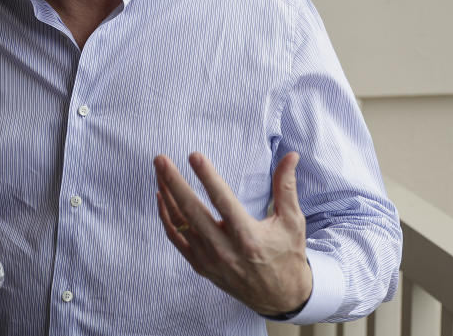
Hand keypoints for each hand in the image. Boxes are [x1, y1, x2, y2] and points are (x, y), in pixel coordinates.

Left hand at [154, 151, 312, 315]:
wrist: (279, 297)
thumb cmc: (287, 255)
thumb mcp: (292, 222)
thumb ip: (286, 187)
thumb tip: (291, 156)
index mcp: (248, 237)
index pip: (223, 201)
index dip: (208, 177)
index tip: (194, 155)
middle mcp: (225, 249)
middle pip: (192, 211)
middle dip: (174, 182)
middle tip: (160, 159)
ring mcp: (209, 259)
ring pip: (180, 222)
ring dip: (167, 193)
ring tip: (159, 169)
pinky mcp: (200, 265)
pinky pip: (176, 237)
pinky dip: (166, 216)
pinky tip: (161, 195)